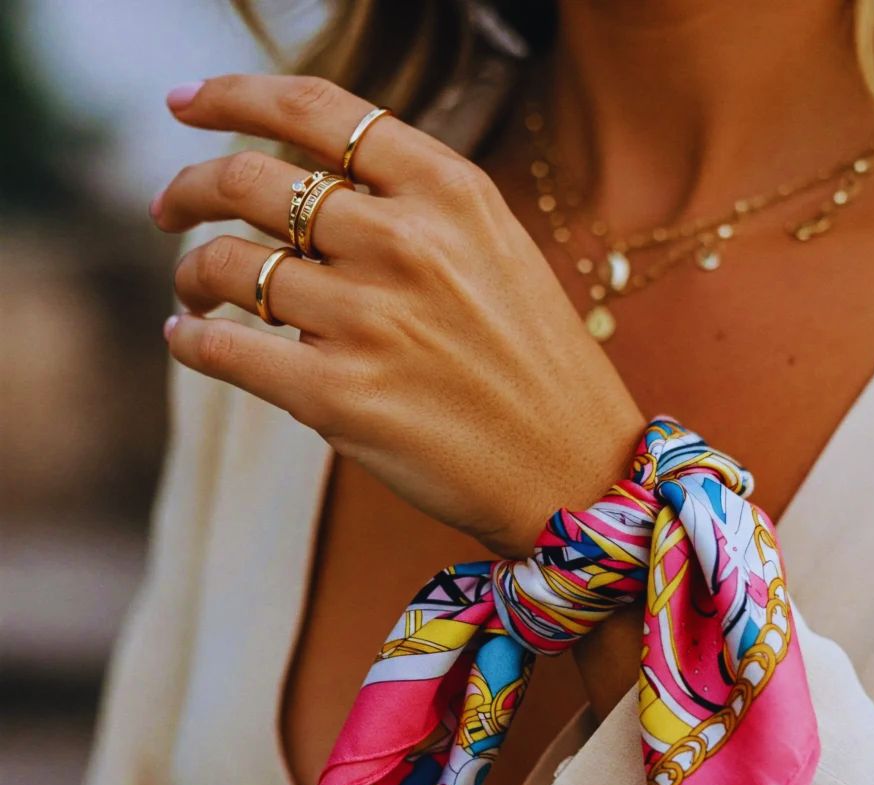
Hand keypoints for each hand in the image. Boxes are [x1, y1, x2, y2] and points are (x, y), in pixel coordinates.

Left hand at [153, 74, 644, 555]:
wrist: (577, 473)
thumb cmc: (541, 371)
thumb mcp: (498, 256)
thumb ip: (417, 214)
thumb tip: (311, 200)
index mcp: (451, 194)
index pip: (320, 110)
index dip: (236, 95)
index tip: (188, 104)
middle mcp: (407, 243)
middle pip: (250, 180)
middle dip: (188, 189)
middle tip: (169, 210)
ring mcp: (370, 320)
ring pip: (226, 265)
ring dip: (191, 275)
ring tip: (194, 295)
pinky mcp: (339, 398)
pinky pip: (222, 351)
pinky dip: (189, 339)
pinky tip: (189, 339)